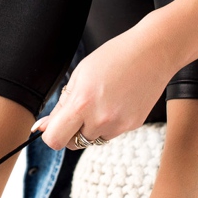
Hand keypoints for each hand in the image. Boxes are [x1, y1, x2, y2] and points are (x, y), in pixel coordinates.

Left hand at [33, 10, 177, 150]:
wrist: (152, 52)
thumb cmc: (114, 57)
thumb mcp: (79, 75)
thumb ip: (61, 105)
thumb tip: (44, 127)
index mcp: (82, 103)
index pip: (54, 139)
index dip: (50, 134)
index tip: (53, 125)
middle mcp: (100, 119)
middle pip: (73, 144)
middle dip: (70, 132)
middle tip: (78, 110)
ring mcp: (119, 125)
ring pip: (93, 139)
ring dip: (91, 127)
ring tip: (102, 100)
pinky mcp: (133, 126)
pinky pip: (110, 133)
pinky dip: (108, 123)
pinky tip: (116, 101)